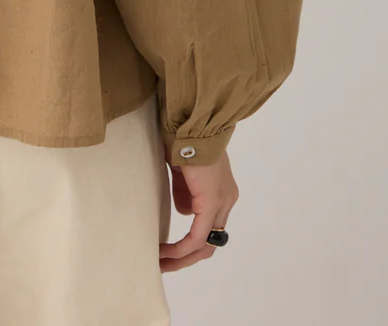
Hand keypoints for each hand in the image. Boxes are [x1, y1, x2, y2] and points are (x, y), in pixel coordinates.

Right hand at [159, 149, 237, 272]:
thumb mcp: (183, 170)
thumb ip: (186, 191)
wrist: (190, 122)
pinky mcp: (211, 201)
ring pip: (205, 245)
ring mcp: (222, 201)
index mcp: (221, 191)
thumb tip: (184, 210)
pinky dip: (181, 248)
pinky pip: (197, 237)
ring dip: (181, 257)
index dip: (189, 242)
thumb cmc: (183, 138)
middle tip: (163, 264)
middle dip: (185, 257)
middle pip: (210, 242)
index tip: (167, 249)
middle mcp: (227, 199)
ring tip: (160, 261)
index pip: (209, 227)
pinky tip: (166, 252)